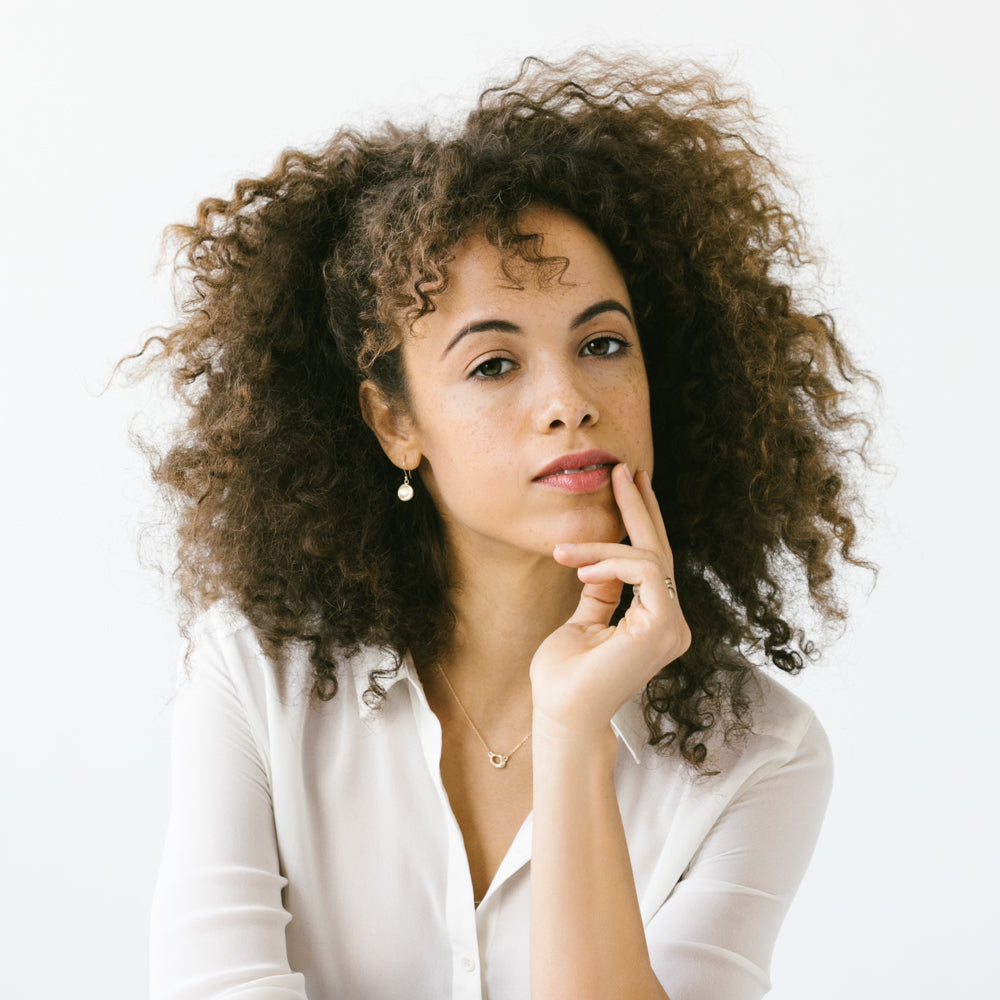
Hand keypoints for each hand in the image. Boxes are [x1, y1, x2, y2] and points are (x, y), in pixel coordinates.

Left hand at [529, 464, 690, 742]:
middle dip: (639, 508)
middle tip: (624, 470)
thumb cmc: (565, 678)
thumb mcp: (583, 622)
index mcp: (656, 622)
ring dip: (603, 544)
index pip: (653, 563)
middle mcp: (671, 623)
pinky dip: (610, 560)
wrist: (561, 716)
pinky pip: (645, 570)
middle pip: (660, 552)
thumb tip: (602, 563)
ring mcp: (672, 626)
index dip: (640, 523)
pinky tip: (580, 565)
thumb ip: (600, 592)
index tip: (625, 487)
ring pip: (649, 558)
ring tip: (564, 551)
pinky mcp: (663, 627)